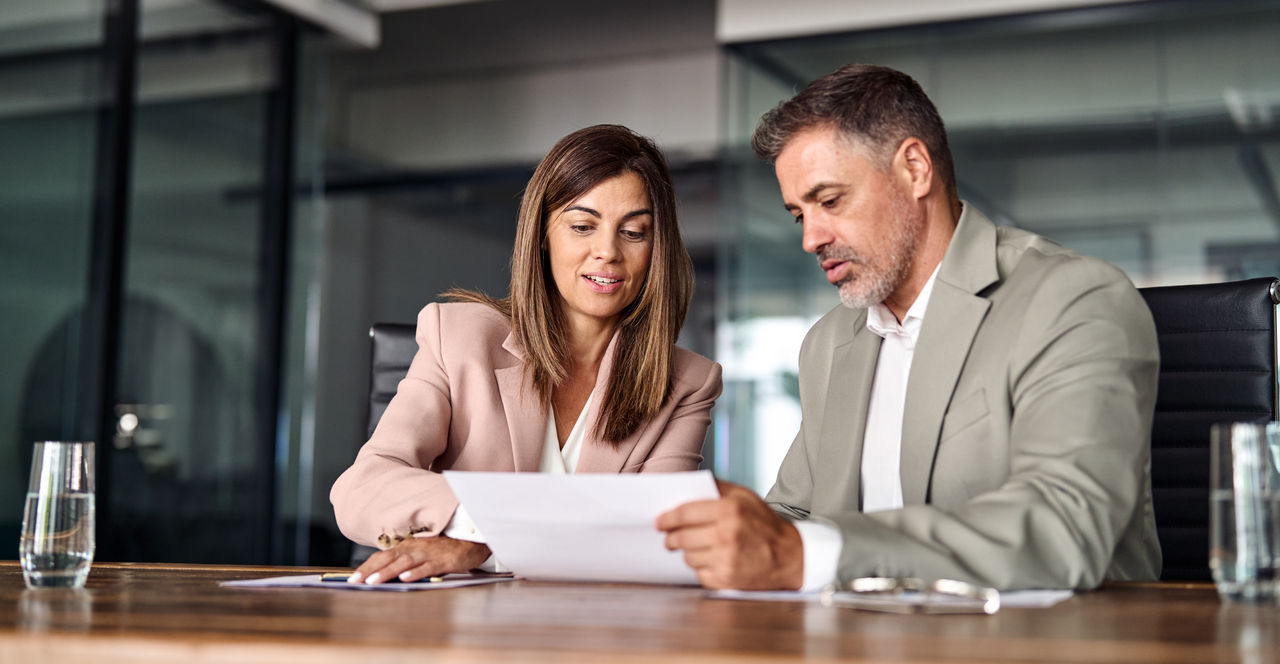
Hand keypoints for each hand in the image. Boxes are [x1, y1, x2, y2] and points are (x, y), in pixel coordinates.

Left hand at [350, 536, 490, 583]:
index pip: (382, 556)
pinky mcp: (443, 560)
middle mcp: (415, 548)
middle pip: (388, 558)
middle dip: (370, 570)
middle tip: (355, 581)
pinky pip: (427, 567)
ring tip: (374, 581)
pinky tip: (406, 578)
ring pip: (404, 563)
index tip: (353, 578)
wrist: (472, 540)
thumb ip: (404, 561)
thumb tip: (384, 574)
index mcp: (408, 547)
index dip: (367, 566)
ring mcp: (429, 554)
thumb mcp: (421, 553)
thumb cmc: (445, 548)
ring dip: (388, 572)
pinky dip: (416, 572)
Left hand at [655, 480, 803, 589]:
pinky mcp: (725, 579)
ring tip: (699, 547)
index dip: (667, 518)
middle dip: (671, 537)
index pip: (684, 513)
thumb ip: (717, 488)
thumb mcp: (745, 497)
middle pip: (681, 537)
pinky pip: (698, 573)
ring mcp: (725, 559)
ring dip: (688, 552)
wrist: (790, 557)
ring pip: (687, 556)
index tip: (659, 521)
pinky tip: (713, 560)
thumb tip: (687, 484)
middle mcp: (726, 535)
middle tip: (669, 537)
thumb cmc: (765, 525)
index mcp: (729, 510)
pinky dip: (701, 567)